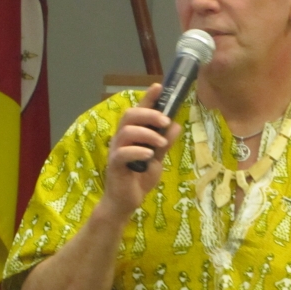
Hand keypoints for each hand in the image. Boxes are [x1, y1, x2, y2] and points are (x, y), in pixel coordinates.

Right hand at [101, 83, 181, 218]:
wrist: (126, 202)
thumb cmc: (139, 179)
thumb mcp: (157, 159)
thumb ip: (164, 143)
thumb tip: (176, 124)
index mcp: (132, 135)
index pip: (139, 111)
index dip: (148, 98)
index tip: (159, 86)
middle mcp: (121, 139)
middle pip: (130, 116)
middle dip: (149, 114)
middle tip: (165, 121)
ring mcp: (116, 151)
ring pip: (126, 131)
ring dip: (147, 134)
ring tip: (161, 143)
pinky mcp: (114, 165)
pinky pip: (122, 153)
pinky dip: (137, 151)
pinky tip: (149, 155)